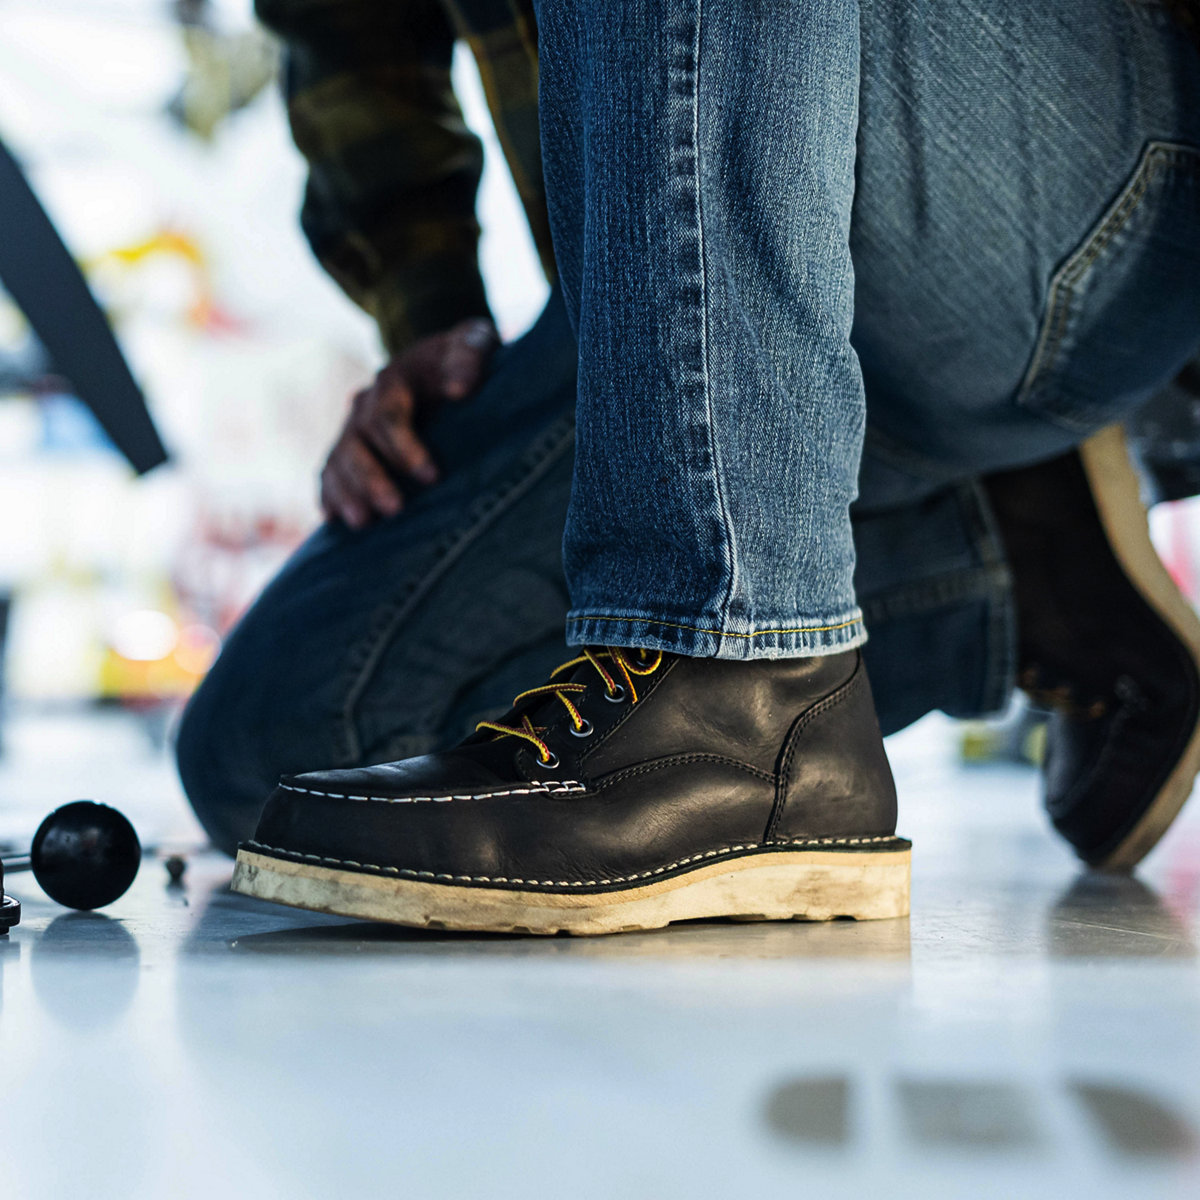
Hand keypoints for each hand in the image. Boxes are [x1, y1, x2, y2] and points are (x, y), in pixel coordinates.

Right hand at [320, 317, 498, 528]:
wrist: (444, 363)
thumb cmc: (465, 358)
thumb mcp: (474, 343)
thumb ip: (469, 357)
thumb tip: (459, 389)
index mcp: (393, 380)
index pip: (388, 416)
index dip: (405, 448)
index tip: (432, 476)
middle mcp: (366, 404)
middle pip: (357, 443)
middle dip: (373, 478)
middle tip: (395, 509)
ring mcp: (355, 428)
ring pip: (339, 461)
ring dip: (348, 492)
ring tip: (363, 522)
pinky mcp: (351, 449)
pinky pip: (330, 471)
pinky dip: (329, 493)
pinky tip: (334, 519)